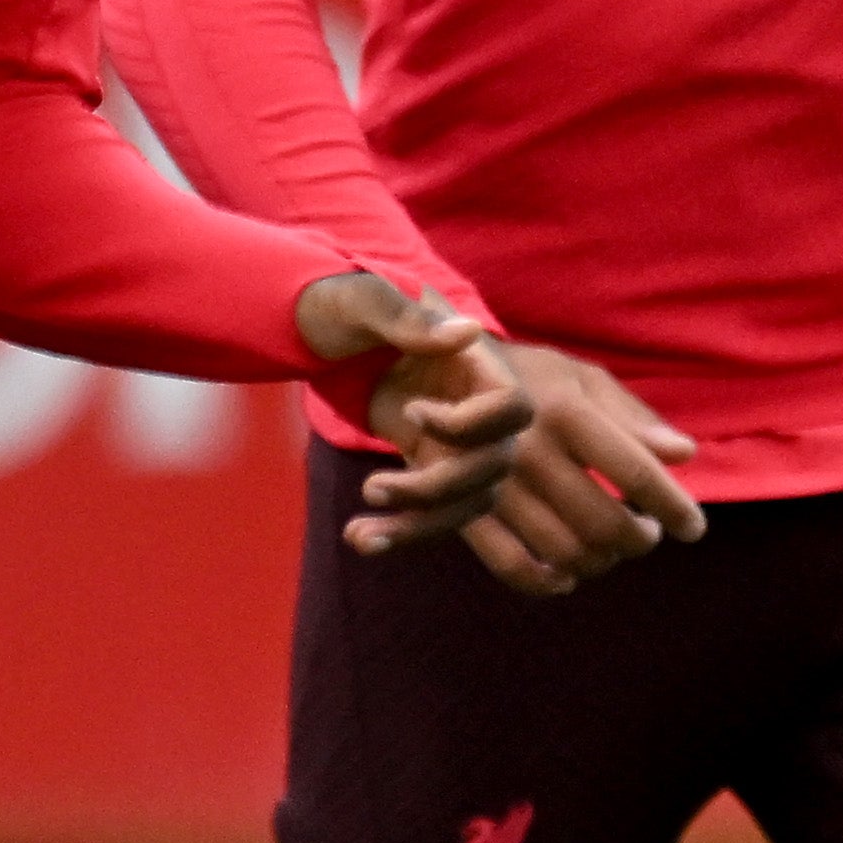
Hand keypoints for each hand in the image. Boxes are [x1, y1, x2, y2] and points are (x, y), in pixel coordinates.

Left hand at [295, 271, 546, 566]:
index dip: (471, 424)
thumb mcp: (366, 303)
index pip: (511, 407)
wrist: (331, 335)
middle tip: (373, 488)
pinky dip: (399, 533)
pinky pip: (430, 513)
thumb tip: (466, 331)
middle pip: (489, 469)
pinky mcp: (431, 469)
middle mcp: (480, 412)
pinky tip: (361, 540)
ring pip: (463, 504)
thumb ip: (408, 318)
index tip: (413, 412)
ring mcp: (459, 446)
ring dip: (416, 525)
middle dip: (435, 489)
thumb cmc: (348, 306)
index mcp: (478, 364)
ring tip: (360, 533)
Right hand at [441, 338, 707, 596]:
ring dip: (601, 561)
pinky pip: (513, 566)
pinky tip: (567, 574)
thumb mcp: (578, 379)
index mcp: (566, 411)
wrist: (428, 377)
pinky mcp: (465, 511)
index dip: (672, 506)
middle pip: (604, 523)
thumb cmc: (524, 379)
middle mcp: (531, 450)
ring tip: (611, 548)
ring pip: (566, 552)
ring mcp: (495, 485)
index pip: (635, 471)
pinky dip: (548, 582)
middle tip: (646, 534)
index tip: (694, 528)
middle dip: (638, 540)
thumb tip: (686, 455)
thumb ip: (633, 418)